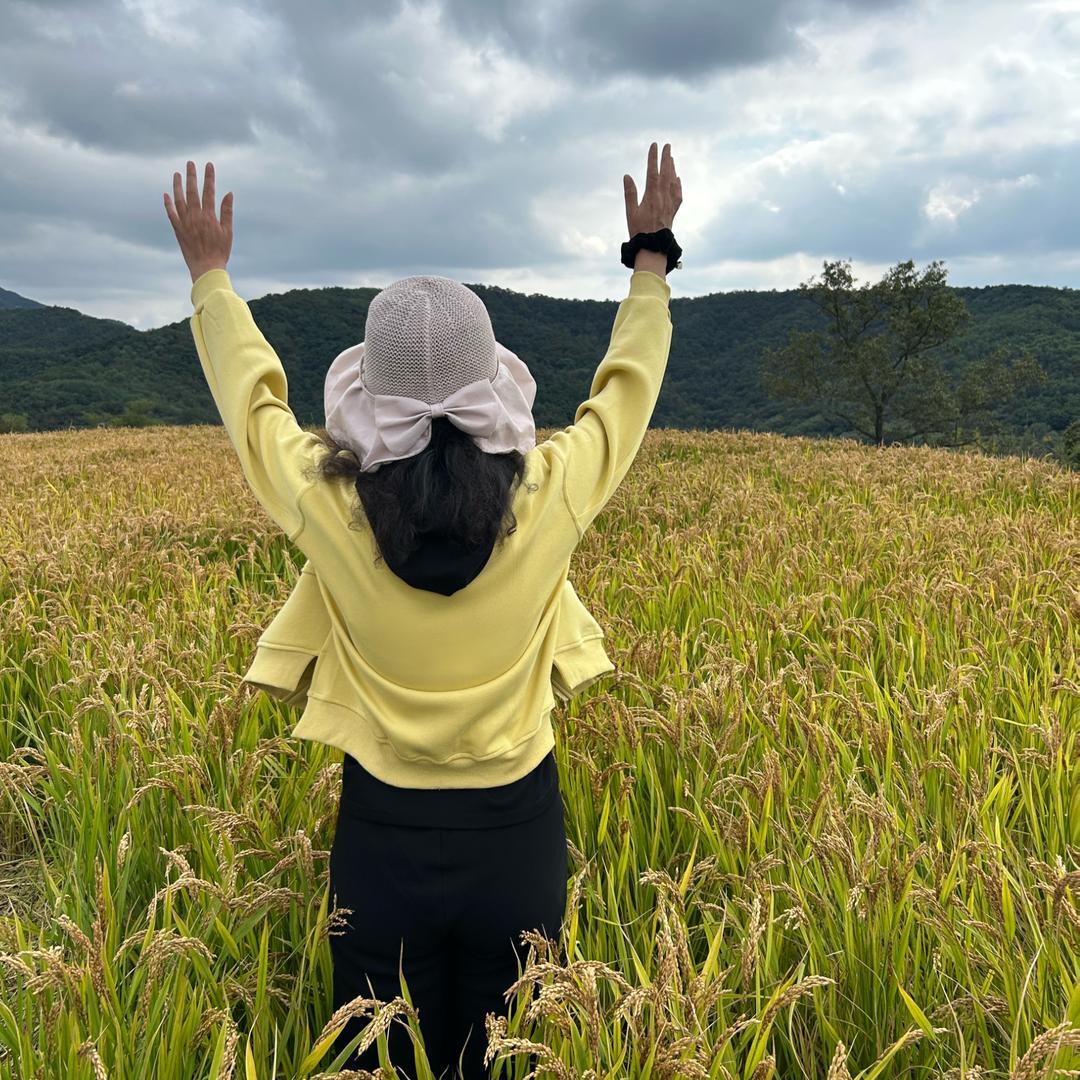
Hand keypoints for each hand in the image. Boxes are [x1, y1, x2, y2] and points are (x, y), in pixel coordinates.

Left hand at [164, 161, 233, 282]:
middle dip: (192, 176)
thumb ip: (227, 212)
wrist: (206, 268)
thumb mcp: (228, 232)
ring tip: (177, 174)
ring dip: (178, 186)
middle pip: (192, 192)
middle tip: (190, 163)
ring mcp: (185, 223)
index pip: (209, 192)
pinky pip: (171, 214)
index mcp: (209, 217)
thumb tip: (229, 194)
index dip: (209, 177)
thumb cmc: (220, 252)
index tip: (209, 165)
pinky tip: (166, 194)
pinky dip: (168, 204)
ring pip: (179, 199)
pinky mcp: (178, 230)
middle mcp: (195, 217)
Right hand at [623, 142, 681, 238]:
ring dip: (672, 168)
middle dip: (666, 158)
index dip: (653, 158)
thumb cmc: (639, 232)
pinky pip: (678, 195)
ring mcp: (669, 204)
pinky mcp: (672, 211)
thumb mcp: (631, 213)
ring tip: (671, 157)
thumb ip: (630, 194)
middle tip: (667, 145)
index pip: (653, 172)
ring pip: (672, 182)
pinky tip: (677, 179)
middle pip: (666, 174)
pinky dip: (678, 184)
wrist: (653, 248)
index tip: (654, 145)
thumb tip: (627, 176)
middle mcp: (662, 198)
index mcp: (651, 196)